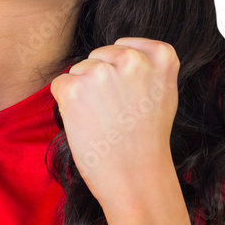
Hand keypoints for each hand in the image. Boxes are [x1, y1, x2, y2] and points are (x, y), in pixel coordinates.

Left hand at [49, 38, 179, 207]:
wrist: (135, 178)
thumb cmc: (146, 141)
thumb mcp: (164, 93)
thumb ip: (147, 66)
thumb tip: (120, 50)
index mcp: (161, 56)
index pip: (125, 46)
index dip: (121, 74)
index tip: (131, 100)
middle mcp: (132, 59)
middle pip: (99, 56)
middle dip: (100, 80)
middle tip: (116, 115)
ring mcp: (101, 72)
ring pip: (79, 70)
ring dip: (83, 93)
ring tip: (103, 122)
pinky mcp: (74, 88)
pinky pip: (60, 84)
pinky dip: (65, 104)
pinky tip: (86, 124)